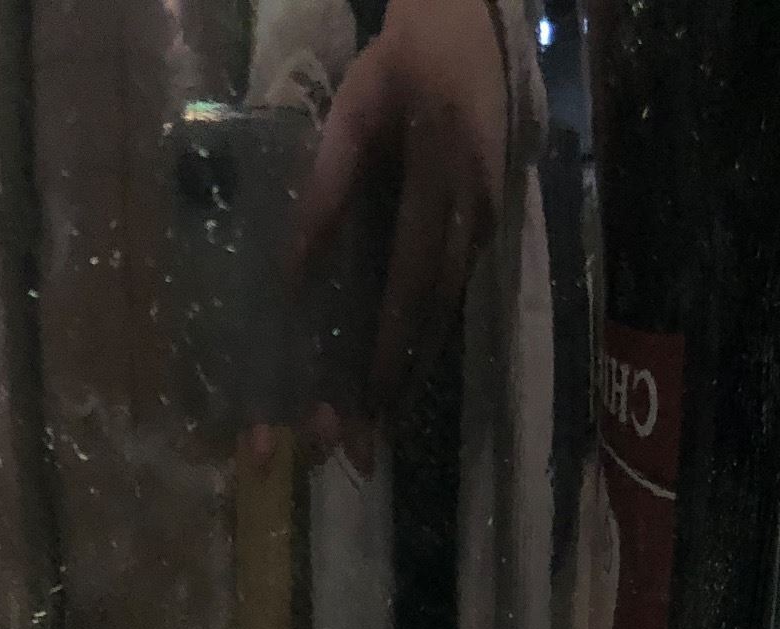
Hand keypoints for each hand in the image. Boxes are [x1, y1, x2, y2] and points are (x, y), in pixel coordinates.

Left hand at [295, 0, 509, 439]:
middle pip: (438, 310)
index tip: (369, 394)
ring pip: (449, 307)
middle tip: (373, 436)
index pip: (414, 278)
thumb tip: (292, 270)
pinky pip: (454, 288)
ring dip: (417, 367)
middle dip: (404, 378)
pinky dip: (427, 333)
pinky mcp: (487, 220)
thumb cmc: (403, 59)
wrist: (474, 22)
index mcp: (442, 176)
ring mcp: (487, 216)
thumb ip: (327, 185)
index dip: (391, 341)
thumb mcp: (356, 107)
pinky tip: (403, 370)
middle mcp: (472, 208)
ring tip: (385, 422)